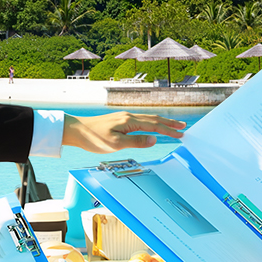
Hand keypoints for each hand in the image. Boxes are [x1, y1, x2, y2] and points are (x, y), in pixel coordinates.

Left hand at [62, 111, 185, 152]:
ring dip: (162, 122)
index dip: (169, 130)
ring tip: (173, 125)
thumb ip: (136, 142)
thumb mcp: (116, 144)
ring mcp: (124, 117)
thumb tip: (154, 139)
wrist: (77, 130)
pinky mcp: (120, 120)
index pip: (155, 126)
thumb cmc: (94, 138)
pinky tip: (153, 125)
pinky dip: (152, 122)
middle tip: (184, 127)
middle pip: (154, 119)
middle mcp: (129, 117)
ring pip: (148, 118)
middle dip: (170, 124)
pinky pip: (141, 120)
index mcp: (129, 122)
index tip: (181, 134)